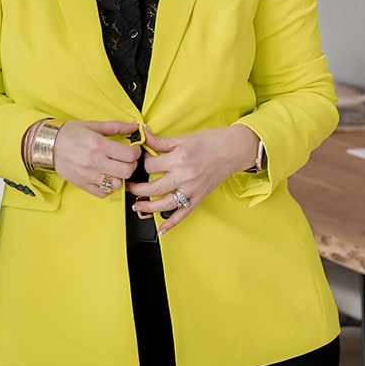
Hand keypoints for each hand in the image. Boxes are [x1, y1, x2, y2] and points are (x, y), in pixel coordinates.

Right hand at [53, 120, 141, 198]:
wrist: (47, 145)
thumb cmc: (68, 134)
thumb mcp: (93, 125)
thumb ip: (116, 126)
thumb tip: (135, 126)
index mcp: (99, 145)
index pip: (129, 155)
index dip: (136, 152)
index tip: (133, 150)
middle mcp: (95, 161)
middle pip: (127, 171)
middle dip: (131, 165)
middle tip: (126, 160)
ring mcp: (89, 175)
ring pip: (117, 184)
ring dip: (120, 177)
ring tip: (115, 169)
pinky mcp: (83, 185)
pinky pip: (103, 193)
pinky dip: (108, 188)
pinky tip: (105, 178)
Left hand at [126, 125, 259, 234]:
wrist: (234, 149)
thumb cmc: (211, 141)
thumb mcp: (183, 138)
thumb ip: (160, 141)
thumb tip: (143, 135)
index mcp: (179, 159)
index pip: (150, 166)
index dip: (142, 163)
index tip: (141, 162)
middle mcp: (185, 176)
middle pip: (154, 188)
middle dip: (138, 189)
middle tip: (130, 187)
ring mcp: (192, 189)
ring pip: (165, 204)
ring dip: (148, 208)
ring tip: (137, 206)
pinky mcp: (199, 197)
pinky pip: (184, 214)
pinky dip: (172, 224)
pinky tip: (162, 230)